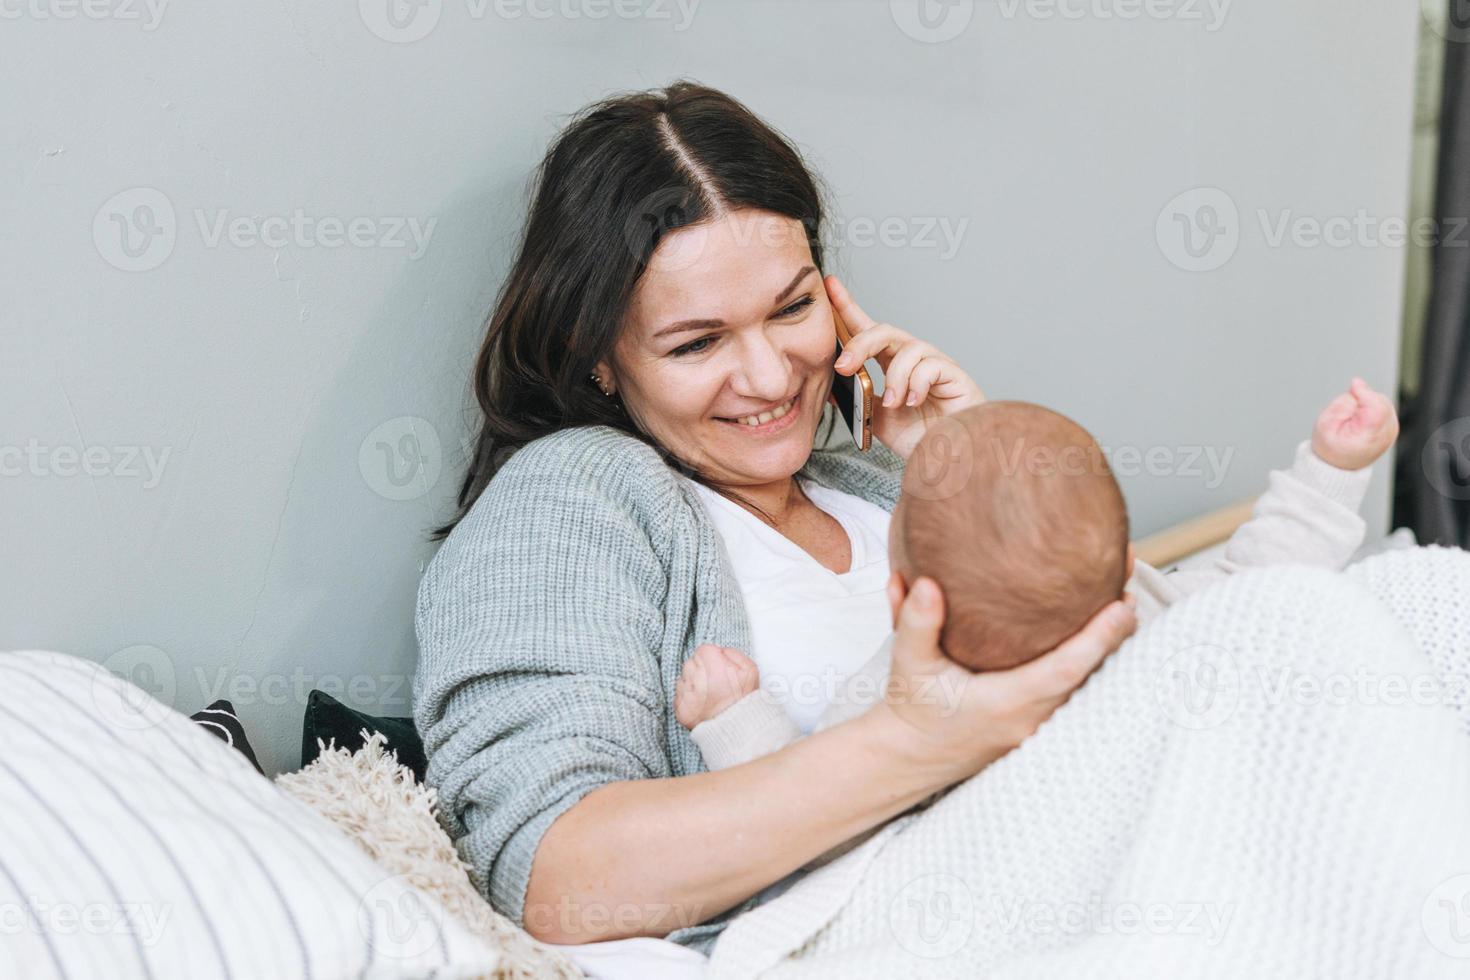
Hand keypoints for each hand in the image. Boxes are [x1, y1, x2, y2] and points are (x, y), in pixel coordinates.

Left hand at [675, 644, 759, 729]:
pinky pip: (679, 696)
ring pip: (683, 679)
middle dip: (701, 670)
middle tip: (713, 682)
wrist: (738, 728)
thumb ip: (732, 653)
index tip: (717, 667)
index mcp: (713, 667)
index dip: (711, 658)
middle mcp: (697, 679)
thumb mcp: (749, 669)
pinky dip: (688, 698)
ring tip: (708, 694)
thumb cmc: (744, 700)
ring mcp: (687, 695)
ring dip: (693, 683)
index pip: (702, 650)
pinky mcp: (681, 709)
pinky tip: (701, 703)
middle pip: (691, 663)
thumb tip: (719, 651)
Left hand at [825, 275, 985, 459]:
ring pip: (907, 349)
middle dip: (860, 344)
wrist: (947, 460)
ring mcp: (935, 364)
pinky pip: (930, 366)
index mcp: (891, 363)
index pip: (867, 328)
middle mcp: (913, 358)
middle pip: (884, 331)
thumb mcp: (875, 417)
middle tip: (844, 367)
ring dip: (893, 378)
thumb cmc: (918, 439)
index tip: (828, 286)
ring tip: (892, 404)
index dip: (848, 307)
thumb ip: (857, 398)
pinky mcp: (955, 375)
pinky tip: (913, 402)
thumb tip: (828, 386)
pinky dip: (915, 385)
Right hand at [874, 574, 1136, 780]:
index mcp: (1004, 703)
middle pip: (1090, 675)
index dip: (1100, 639)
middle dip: (1116, 634)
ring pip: (1087, 684)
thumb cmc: (912, 708)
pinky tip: (1101, 635)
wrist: (910, 755)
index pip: (1065, 670)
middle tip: (1130, 589)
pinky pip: (1076, 691)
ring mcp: (1037, 726)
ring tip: (1123, 604)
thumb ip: (915, 623)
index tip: (1124, 605)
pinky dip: (1091, 662)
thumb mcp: (907, 664)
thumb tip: (926, 583)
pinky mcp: (1037, 724)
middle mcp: (1029, 718)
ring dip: (1107, 648)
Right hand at [1311, 378, 1398, 470]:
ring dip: (1365, 404)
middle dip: (1362, 400)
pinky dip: (1369, 408)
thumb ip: (1343, 401)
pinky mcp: (1391, 427)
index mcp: (1370, 434)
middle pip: (1379, 400)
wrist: (1338, 466)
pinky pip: (1382, 406)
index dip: (1363, 392)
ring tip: (1352, 420)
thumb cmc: (1330, 447)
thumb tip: (1358, 383)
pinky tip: (1359, 420)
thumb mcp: (1325, 423)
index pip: (1377, 403)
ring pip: (1381, 401)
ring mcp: (1391, 430)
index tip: (1351, 392)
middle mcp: (1386, 432)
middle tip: (1347, 416)